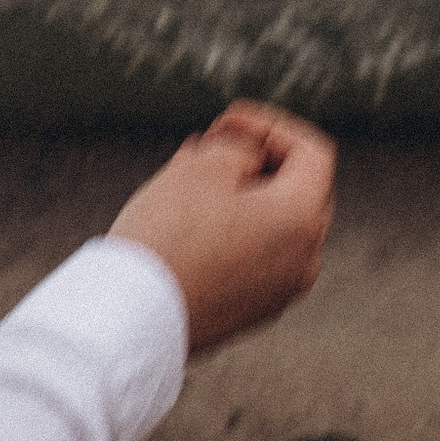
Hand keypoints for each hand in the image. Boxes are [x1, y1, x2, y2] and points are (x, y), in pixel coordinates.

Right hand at [111, 103, 336, 356]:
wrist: (129, 320)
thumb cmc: (167, 239)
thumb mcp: (201, 169)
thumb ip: (238, 148)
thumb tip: (249, 156)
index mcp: (303, 220)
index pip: (311, 153)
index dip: (270, 125)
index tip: (227, 120)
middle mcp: (304, 261)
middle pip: (296, 190)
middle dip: (254, 160)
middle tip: (208, 145)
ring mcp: (279, 292)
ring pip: (271, 226)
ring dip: (239, 195)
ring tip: (191, 176)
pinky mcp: (251, 313)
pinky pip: (254, 257)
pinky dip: (232, 230)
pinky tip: (190, 218)